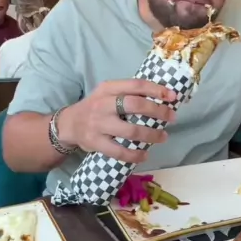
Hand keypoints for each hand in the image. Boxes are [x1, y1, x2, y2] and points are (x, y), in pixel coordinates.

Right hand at [57, 80, 175, 163]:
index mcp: (108, 88)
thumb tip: (161, 98)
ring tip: (163, 137)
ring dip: (151, 135)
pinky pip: (119, 152)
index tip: (172, 97)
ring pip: (131, 131)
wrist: (68, 124)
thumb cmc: (95, 107)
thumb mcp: (107, 94)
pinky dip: (135, 155)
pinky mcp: (95, 142)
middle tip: (172, 117)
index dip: (157, 90)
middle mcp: (103, 104)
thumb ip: (127, 94)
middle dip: (158, 111)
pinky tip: (145, 155)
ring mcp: (99, 124)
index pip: (136, 85)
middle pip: (135, 105)